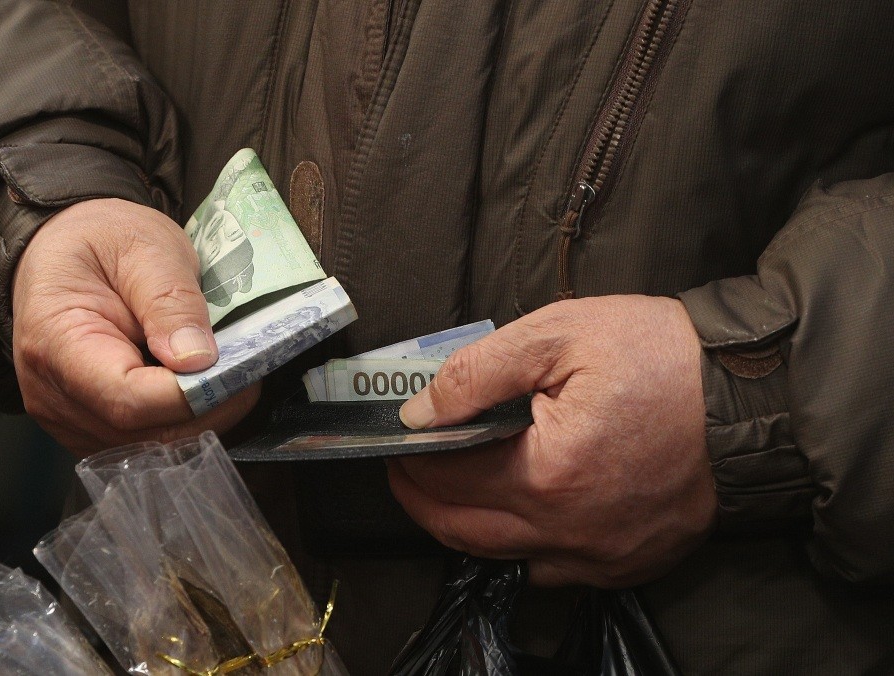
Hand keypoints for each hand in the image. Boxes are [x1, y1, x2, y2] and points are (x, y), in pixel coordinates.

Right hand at [12, 198, 258, 454]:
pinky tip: (194, 388)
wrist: (63, 250)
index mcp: (55, 342)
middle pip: (140, 434)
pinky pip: (141, 446)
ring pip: (146, 449)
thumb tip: (198, 360)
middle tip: (246, 370)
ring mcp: (65, 420)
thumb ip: (170, 301)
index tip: (238, 370)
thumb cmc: (102, 242)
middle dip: (205, 410)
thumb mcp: (144, 248)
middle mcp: (50, 395)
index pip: (126, 400)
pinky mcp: (85, 431)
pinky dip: (179, 424)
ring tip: (221, 374)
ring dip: (197, 420)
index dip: (190, 396)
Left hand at [389, 296, 716, 587]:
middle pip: (463, 529)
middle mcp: (569, 531)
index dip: (411, 456)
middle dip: (421, 498)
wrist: (754, 394)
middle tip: (404, 469)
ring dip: (464, 525)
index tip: (396, 437)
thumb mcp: (560, 335)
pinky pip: (554, 571)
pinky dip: (522, 547)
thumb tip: (417, 412)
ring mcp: (602, 555)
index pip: (446, 477)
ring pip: (503, 556)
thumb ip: (477, 374)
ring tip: (447, 487)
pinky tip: (515, 516)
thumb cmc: (661, 356)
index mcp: (546, 475)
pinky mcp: (630, 563)